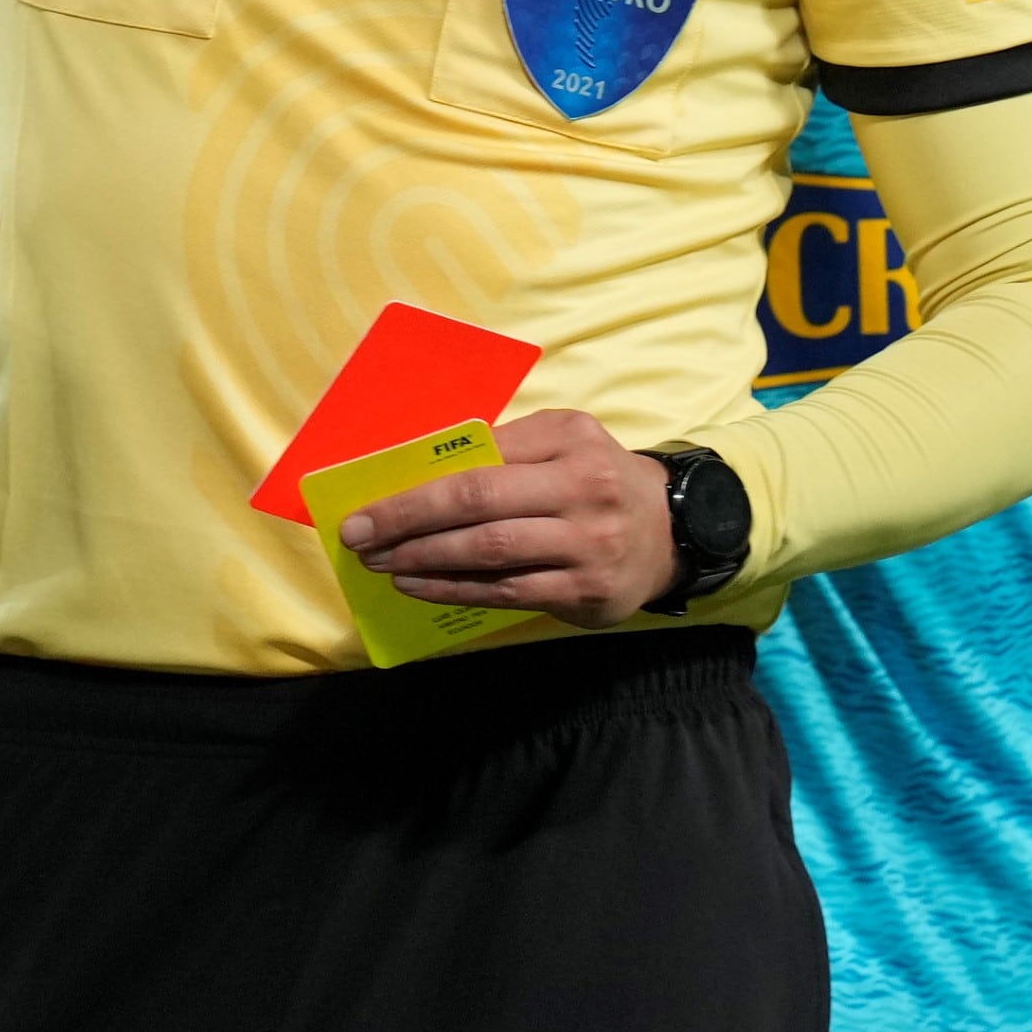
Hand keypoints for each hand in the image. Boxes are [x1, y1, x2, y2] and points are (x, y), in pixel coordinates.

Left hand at [338, 409, 675, 630]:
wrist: (672, 531)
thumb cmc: (596, 479)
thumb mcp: (562, 441)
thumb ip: (505, 448)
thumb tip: (420, 469)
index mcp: (569, 439)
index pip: (480, 458)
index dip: (418, 485)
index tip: (367, 501)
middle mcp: (583, 488)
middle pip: (479, 503)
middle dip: (408, 520)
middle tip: (358, 536)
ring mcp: (588, 544)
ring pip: (490, 552)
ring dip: (424, 559)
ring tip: (381, 562)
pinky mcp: (586, 591)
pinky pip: (507, 592)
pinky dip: (455, 589)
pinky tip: (418, 586)